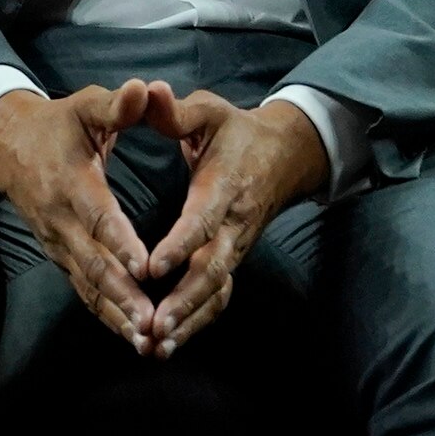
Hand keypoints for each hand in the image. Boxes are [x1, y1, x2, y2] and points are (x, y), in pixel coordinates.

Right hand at [0, 81, 160, 352]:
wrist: (7, 147)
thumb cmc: (57, 125)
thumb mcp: (84, 106)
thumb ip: (117, 104)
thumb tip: (147, 89)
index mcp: (72, 183)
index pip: (98, 216)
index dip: (120, 242)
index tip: (145, 267)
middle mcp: (62, 221)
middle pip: (94, 265)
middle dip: (124, 295)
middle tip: (153, 321)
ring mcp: (58, 244)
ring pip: (89, 287)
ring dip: (118, 315)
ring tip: (148, 341)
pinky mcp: (61, 257)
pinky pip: (85, 291)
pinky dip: (108, 316)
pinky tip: (133, 336)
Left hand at [134, 87, 329, 357]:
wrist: (285, 155)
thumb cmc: (237, 132)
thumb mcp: (211, 111)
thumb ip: (176, 110)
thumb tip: (149, 91)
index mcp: (225, 187)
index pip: (204, 219)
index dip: (181, 243)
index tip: (154, 266)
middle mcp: (235, 224)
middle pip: (213, 269)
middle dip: (184, 300)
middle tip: (154, 325)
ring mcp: (236, 247)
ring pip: (216, 291)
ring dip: (188, 320)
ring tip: (156, 345)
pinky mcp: (232, 259)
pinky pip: (217, 297)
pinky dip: (195, 321)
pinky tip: (168, 343)